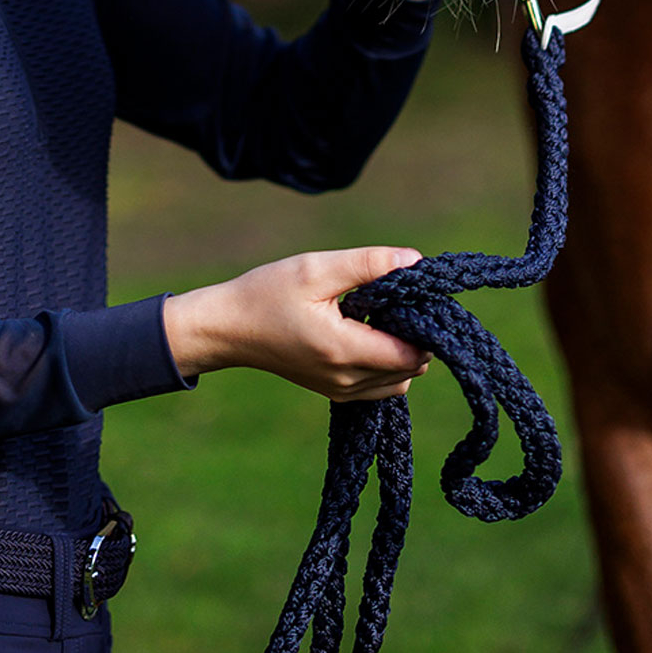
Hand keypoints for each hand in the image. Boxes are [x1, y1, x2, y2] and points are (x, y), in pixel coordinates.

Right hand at [162, 246, 430, 401]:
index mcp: (344, 350)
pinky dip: (385, 363)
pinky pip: (378, 386)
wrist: (228, 328)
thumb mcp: (317, 269)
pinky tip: (366, 332)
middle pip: (411, 368)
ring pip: (398, 381)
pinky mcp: (334, 391)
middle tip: (395, 301)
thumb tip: (416, 261)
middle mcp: (346, 379)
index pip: (412, 354)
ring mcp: (340, 390)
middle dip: (415, 336)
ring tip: (378, 316)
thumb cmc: (268, 293)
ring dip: (401, 351)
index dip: (423, 325)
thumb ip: (369, 264)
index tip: (412, 296)